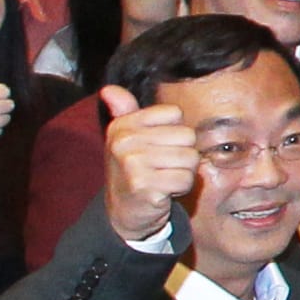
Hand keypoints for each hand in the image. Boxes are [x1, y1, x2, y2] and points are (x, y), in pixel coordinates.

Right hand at [98, 86, 202, 243]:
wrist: (123, 211)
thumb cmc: (132, 169)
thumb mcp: (125, 137)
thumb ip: (124, 111)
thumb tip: (109, 89)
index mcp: (123, 125)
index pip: (175, 113)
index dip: (175, 132)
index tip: (158, 146)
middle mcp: (124, 141)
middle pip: (187, 136)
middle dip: (183, 154)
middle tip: (162, 167)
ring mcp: (133, 163)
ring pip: (190, 158)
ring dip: (183, 172)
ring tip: (163, 178)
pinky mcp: (144, 185)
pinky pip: (186, 179)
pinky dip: (181, 188)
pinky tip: (164, 191)